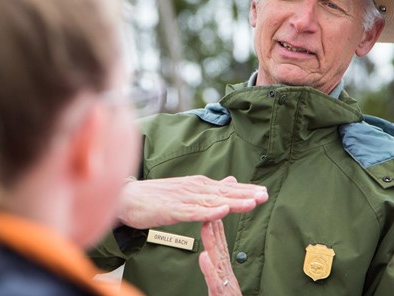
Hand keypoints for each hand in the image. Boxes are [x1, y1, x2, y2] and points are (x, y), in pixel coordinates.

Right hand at [117, 176, 267, 229]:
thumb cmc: (157, 196)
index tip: (264, 192)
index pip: (227, 188)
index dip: (245, 190)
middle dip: (245, 194)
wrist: (128, 198)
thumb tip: (231, 181)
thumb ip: (210, 189)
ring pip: (213, 201)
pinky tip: (222, 211)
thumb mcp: (187, 190)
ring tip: (252, 202)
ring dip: (233, 201)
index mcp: (198, 185)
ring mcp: (184, 199)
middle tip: (265, 195)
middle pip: (224, 192)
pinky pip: (194, 212)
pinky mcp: (173, 210)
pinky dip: (209, 212)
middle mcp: (194, 189)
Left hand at [199, 220, 241, 295]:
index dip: (218, 232)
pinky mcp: (219, 293)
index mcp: (226, 272)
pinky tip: (203, 257)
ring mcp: (223, 283)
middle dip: (214, 230)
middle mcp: (225, 275)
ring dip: (211, 242)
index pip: (221, 248)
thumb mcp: (226, 285)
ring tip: (206, 227)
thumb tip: (214, 260)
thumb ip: (220, 274)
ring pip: (216, 260)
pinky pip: (214, 280)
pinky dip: (208, 268)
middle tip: (210, 212)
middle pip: (219, 249)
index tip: (215, 216)